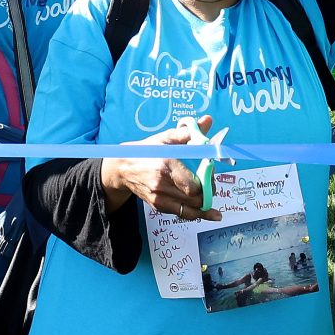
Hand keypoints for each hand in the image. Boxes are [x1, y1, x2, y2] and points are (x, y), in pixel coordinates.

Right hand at [101, 121, 219, 219]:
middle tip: (211, 185)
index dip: (207, 181)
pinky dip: (195, 213)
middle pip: (194, 198)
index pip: (193, 184)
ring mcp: (159, 197)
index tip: (211, 174)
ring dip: (204, 207)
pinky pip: (181, 214)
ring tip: (212, 203)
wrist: (123, 168)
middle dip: (208, 193)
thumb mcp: (165, 137)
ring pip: (190, 210)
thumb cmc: (147, 151)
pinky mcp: (157, 205)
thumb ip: (189, 132)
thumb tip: (207, 120)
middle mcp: (162, 183)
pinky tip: (205, 211)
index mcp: (166, 164)